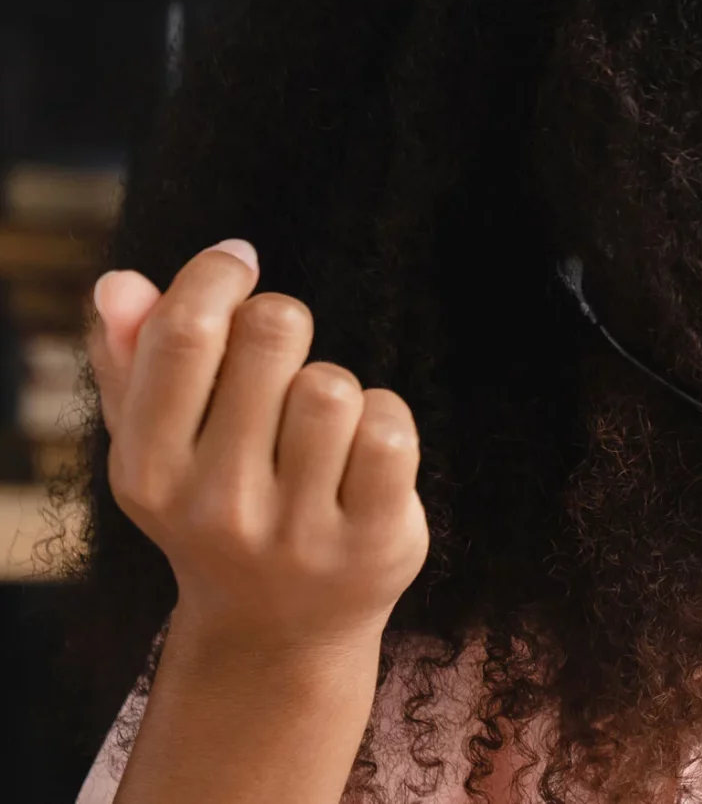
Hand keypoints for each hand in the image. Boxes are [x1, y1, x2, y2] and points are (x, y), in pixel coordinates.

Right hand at [89, 240, 427, 647]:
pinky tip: (362, 453)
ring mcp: (297, 530)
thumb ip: (131, 361)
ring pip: (334, 384)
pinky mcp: (372, 542)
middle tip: (280, 359)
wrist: (280, 630)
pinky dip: (385, 419)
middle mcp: (217, 505)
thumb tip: (120, 282)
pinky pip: (391, 429)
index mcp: (149, 471)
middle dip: (282, 325)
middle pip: (271, 335)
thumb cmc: (217, 505)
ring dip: (335, 386)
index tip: (239, 261)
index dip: (217, 275)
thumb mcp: (159, 446)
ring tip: (317, 426)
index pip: (184, 334)